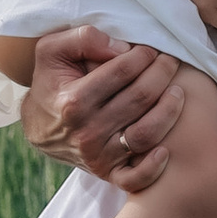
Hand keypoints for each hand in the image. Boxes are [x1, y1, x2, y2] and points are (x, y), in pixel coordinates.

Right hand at [19, 25, 187, 195]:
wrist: (39, 126)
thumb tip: (121, 48)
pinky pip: (135, 178)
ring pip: (146, 134)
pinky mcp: (107, 173)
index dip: (142, 55)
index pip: (122, 72)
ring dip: (170, 110)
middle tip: (170, 62)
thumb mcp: (52, 51)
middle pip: (140, 99)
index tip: (150, 49)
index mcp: (73, 101)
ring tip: (178, 91)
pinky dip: (154, 167)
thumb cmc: (52, 83)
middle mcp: (87, 131)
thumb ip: (83, 39)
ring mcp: (98, 155)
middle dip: (162, 74)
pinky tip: (166, 149)